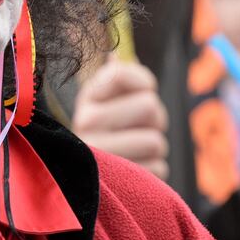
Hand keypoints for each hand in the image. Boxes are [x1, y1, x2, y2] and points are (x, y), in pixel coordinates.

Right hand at [72, 56, 168, 179]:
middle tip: (139, 127)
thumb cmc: (103, 131)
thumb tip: (117, 55)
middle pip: (150, 106)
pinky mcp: (117, 184)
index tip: (143, 89)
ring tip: (134, 151)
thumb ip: (114, 77)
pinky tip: (132, 172)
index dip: (143, 81)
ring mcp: (100, 155)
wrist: (82, 178)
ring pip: (156, 142)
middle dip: (154, 119)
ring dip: (153, 147)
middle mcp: (86, 123)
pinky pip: (158, 169)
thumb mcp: (101, 100)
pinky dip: (151, 171)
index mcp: (87, 98)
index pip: (121, 74)